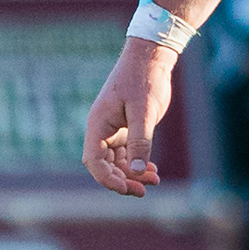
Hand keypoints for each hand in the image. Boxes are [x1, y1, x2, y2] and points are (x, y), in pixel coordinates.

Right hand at [83, 38, 176, 196]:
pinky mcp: (127, 129)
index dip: (108, 178)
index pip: (94, 161)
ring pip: (118, 162)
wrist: (151, 58)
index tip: (128, 187)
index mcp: (98, 125)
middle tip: (143, 190)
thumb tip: (137, 170)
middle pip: (105, 166)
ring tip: (154, 180)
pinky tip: (153, 171)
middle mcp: (103, 130)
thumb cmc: (143, 79)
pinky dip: (139, 164)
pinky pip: (128, 154)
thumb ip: (140, 141)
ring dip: (133, 174)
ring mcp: (114, 130)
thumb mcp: (143, 111)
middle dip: (123, 180)